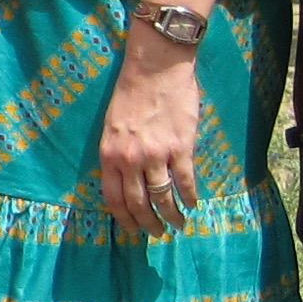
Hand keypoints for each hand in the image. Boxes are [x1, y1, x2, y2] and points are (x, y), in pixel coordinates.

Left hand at [97, 34, 205, 236]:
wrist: (155, 67)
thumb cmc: (132, 92)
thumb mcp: (112, 125)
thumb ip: (118, 153)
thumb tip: (128, 179)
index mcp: (109, 154)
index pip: (113, 198)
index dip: (124, 218)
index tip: (132, 230)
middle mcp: (130, 159)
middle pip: (138, 203)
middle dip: (148, 224)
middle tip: (157, 233)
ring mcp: (156, 155)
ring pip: (163, 198)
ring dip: (171, 216)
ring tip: (178, 224)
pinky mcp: (181, 148)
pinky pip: (186, 181)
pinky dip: (190, 197)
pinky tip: (193, 204)